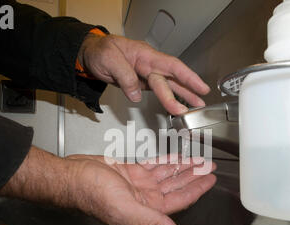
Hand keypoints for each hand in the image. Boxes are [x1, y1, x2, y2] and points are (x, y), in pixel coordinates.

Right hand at [0, 147, 216, 224]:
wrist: (71, 176)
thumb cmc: (91, 193)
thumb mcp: (126, 209)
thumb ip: (153, 223)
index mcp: (147, 209)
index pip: (180, 200)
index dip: (197, 189)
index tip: (210, 179)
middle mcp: (145, 198)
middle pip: (176, 185)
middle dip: (193, 175)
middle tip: (209, 166)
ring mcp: (137, 184)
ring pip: (166, 174)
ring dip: (182, 166)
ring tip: (198, 159)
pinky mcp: (129, 171)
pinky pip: (153, 165)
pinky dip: (165, 160)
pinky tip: (175, 157)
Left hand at [79, 34, 210, 114]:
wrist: (90, 55)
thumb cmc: (99, 51)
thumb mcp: (109, 59)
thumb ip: (124, 76)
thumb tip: (136, 94)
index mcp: (145, 55)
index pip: (171, 65)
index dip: (187, 76)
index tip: (199, 87)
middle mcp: (149, 64)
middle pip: (171, 79)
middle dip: (186, 92)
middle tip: (197, 106)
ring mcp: (146, 74)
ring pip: (167, 86)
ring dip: (182, 97)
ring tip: (194, 107)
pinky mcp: (142, 83)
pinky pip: (158, 91)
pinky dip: (169, 98)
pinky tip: (177, 105)